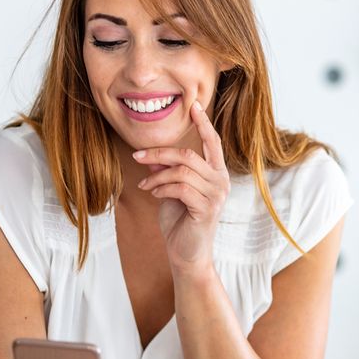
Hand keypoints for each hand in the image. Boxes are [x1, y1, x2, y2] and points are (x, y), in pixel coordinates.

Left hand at [133, 101, 230, 273]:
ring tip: (145, 184)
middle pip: (189, 154)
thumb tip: (151, 154)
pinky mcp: (207, 209)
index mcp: (216, 173)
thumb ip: (169, 171)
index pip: (212, 142)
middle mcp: (221, 181)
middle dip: (160, 152)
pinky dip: (161, 187)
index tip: (194, 105)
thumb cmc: (180, 221)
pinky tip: (153, 193)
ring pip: (183, 170)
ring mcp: (217, 195)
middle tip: (138, 156)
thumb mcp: (173, 190)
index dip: (203, 123)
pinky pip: (180, 187)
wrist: (187, 254)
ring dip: (157, 174)